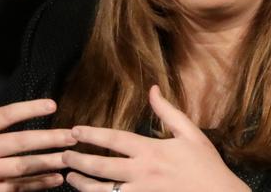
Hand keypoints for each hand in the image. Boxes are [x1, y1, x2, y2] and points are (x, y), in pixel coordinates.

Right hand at [0, 61, 76, 191]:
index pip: (4, 115)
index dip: (29, 108)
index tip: (53, 104)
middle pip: (20, 143)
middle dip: (49, 139)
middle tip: (73, 135)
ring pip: (22, 168)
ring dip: (48, 163)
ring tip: (71, 157)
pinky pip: (16, 189)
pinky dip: (37, 185)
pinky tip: (56, 179)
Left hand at [62, 85, 250, 191]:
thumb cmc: (207, 165)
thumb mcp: (191, 133)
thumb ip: (168, 112)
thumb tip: (153, 89)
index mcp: (152, 150)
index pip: (114, 140)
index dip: (92, 135)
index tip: (75, 131)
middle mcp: (143, 172)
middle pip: (102, 167)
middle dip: (79, 161)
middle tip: (63, 155)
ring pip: (103, 191)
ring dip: (83, 185)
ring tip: (70, 178)